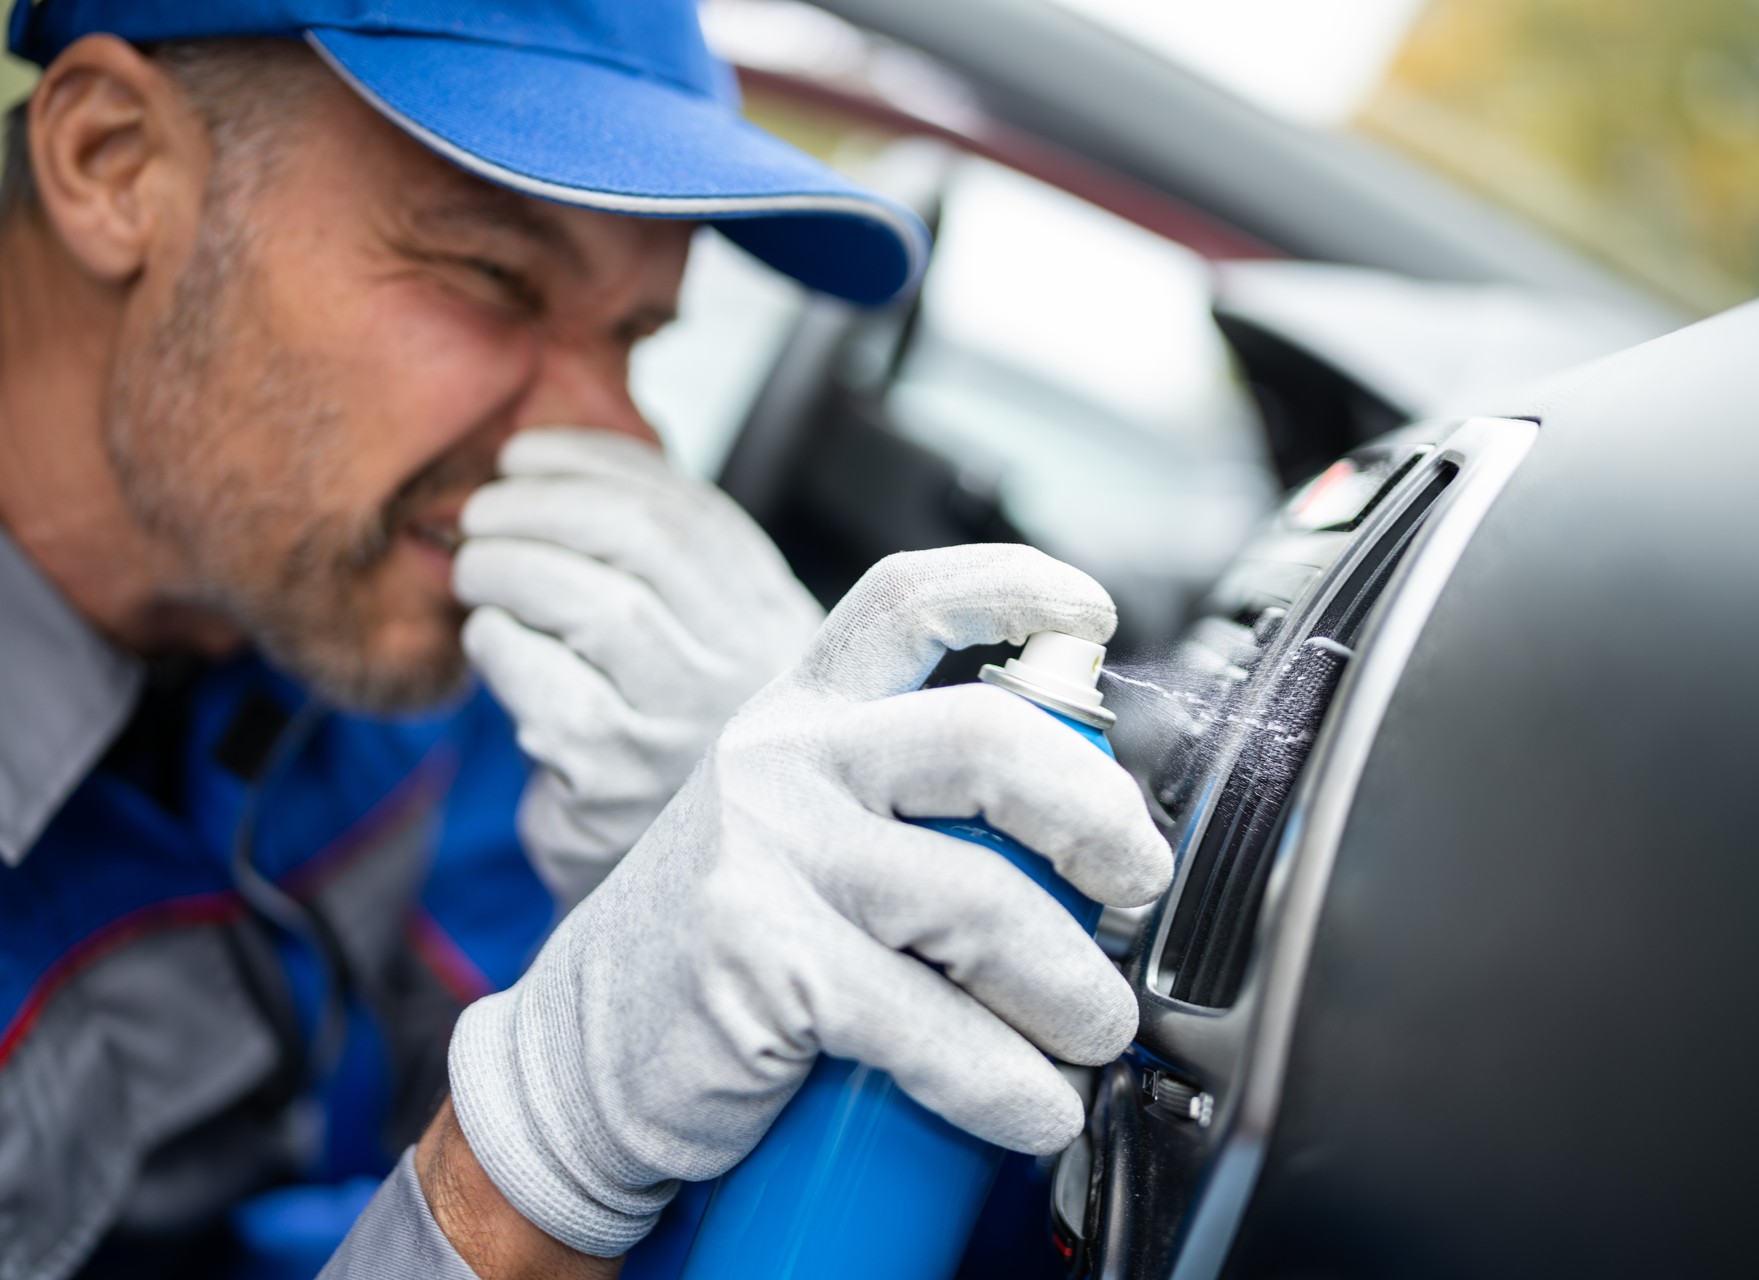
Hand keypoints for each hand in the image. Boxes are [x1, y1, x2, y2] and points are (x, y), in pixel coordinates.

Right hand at [446, 545, 1173, 1256]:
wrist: (580, 1057)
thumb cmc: (723, 945)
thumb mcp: (793, 826)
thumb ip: (897, 795)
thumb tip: (1077, 821)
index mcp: (798, 713)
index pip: (906, 602)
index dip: (1015, 588)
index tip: (1093, 615)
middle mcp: (783, 761)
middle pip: (988, 739)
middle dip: (1099, 814)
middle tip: (1139, 881)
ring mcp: (769, 855)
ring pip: (984, 901)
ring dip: (1074, 987)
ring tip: (1093, 1032)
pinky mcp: (764, 962)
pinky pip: (931, 1024)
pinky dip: (1010, 1084)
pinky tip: (1034, 1109)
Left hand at [455, 428, 821, 904]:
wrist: (673, 892)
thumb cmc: (671, 748)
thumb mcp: (705, 645)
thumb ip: (663, 563)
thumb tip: (550, 465)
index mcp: (774, 618)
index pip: (690, 510)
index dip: (594, 464)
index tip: (528, 453)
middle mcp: (750, 669)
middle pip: (639, 541)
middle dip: (539, 506)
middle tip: (482, 513)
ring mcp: (688, 729)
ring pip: (592, 604)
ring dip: (508, 569)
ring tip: (475, 571)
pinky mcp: (617, 781)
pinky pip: (542, 683)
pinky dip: (498, 644)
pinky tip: (488, 643)